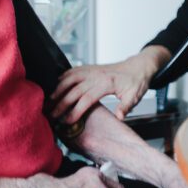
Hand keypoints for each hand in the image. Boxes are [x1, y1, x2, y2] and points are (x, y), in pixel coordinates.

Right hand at [50, 47, 168, 122]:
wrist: (138, 66)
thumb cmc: (137, 82)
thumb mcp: (135, 96)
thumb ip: (126, 107)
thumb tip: (118, 117)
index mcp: (107, 83)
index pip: (87, 98)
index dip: (76, 111)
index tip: (67, 121)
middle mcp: (96, 75)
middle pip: (74, 90)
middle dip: (61, 103)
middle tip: (51, 114)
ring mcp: (92, 69)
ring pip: (70, 78)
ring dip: (58, 88)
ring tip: (49, 100)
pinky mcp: (90, 68)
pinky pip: (73, 70)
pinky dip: (62, 77)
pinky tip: (55, 85)